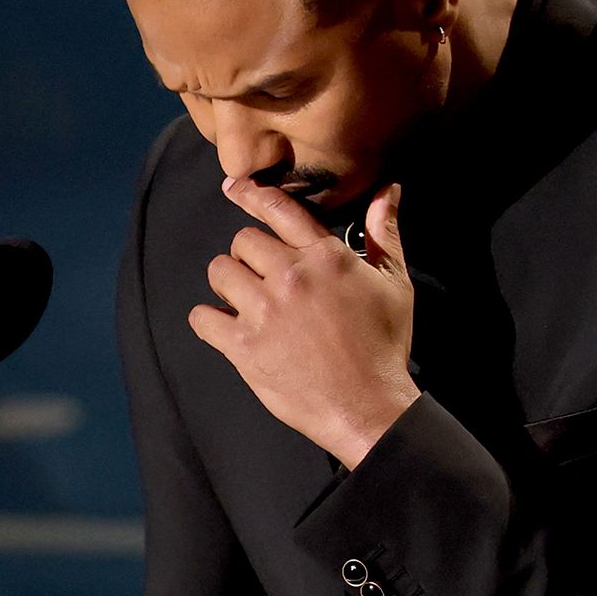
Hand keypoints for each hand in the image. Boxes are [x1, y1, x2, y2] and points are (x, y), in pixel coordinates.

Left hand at [190, 177, 421, 466]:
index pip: (277, 208)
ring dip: (229, 284)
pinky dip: (209, 320)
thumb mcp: (394, 284)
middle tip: (262, 279)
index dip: (250, 194)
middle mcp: (291, 277)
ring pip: (220, 272)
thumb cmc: (384, 347)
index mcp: (325, 257)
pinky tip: (226, 327)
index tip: (235, 189)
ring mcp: (264, 311)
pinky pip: (202, 318)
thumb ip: (384, 233)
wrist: (368, 406)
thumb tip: (386, 190)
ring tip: (246, 302)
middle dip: (249, 256)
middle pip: (242, 241)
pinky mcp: (244, 347)